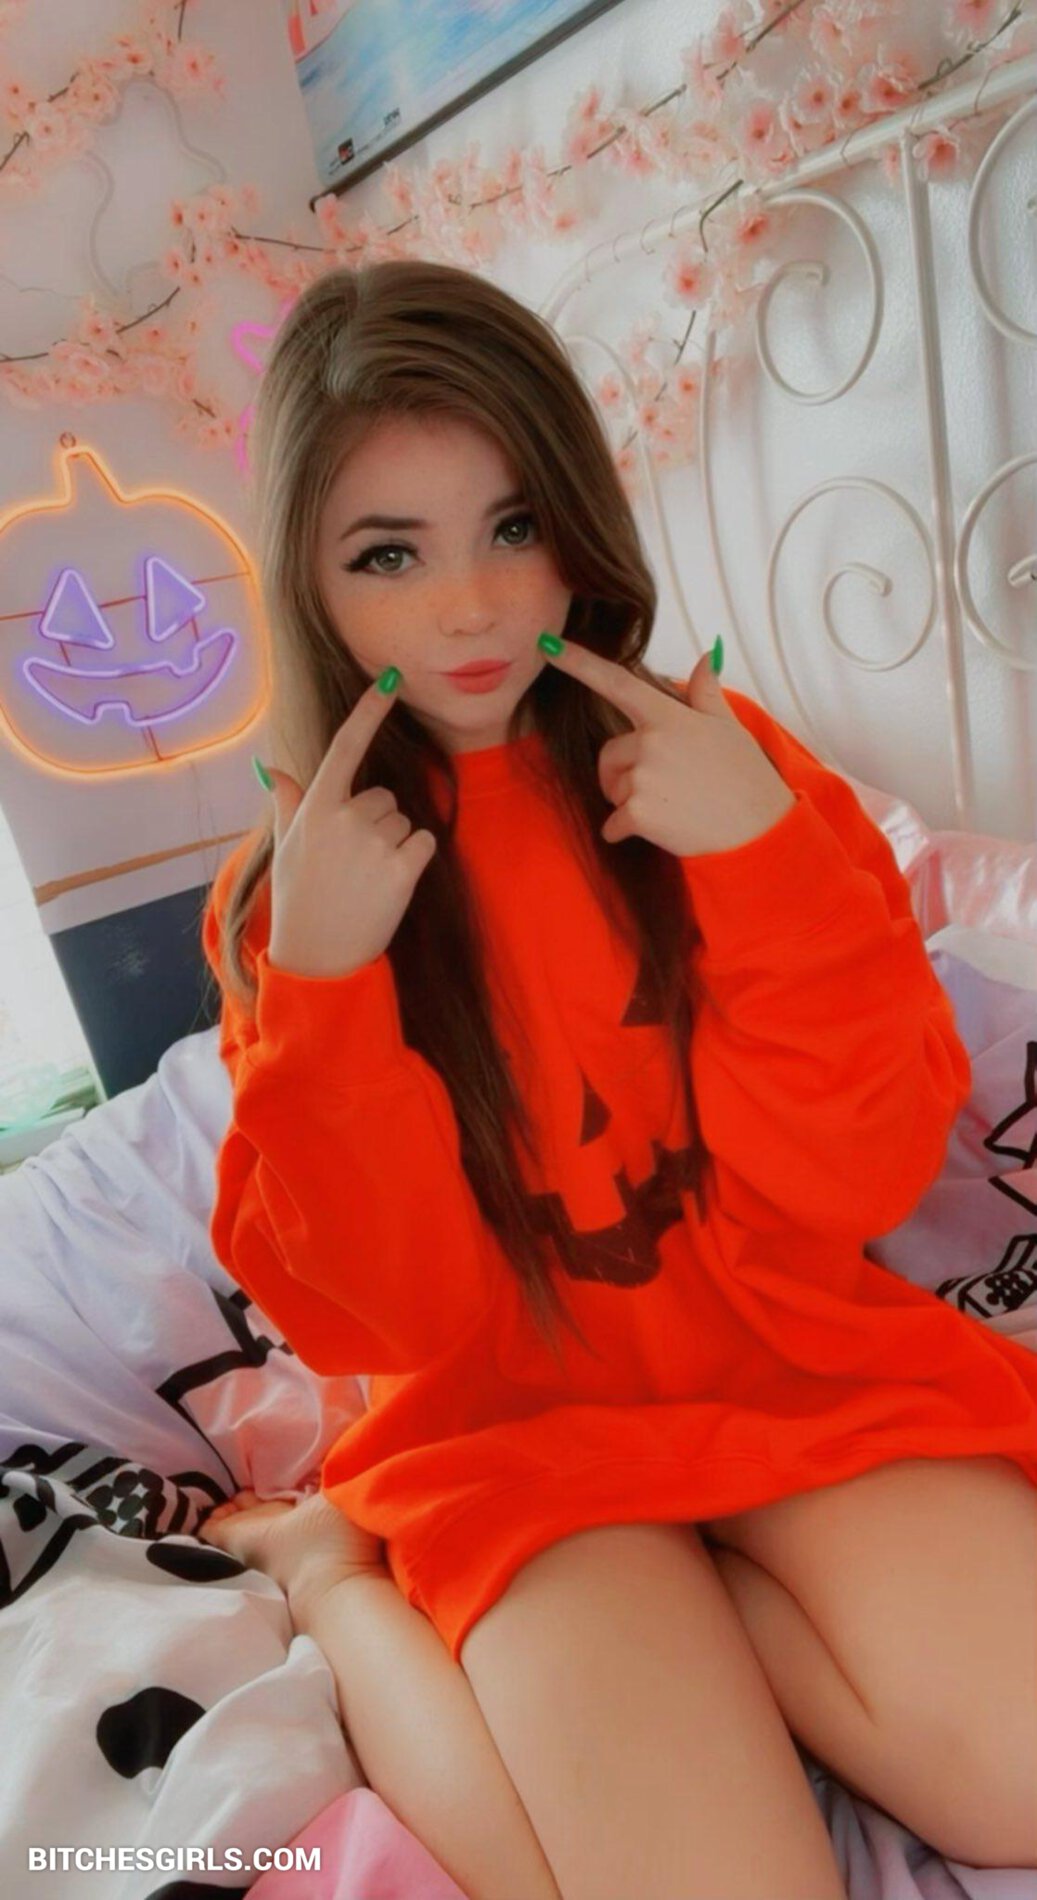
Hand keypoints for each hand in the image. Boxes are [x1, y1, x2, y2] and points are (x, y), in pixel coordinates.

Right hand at [262, 676, 436, 979]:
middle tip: (353, 863)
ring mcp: (374, 840)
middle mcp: (345, 815)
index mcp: (315, 806)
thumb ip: (288, 805)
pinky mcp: (402, 866)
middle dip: (375, 822)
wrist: (318, 957)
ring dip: (394, 844)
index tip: (391, 678)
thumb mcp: (285, 849)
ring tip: (366, 878)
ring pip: (404, 820)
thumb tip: (274, 771)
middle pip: (383, 796)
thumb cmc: (299, 901)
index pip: (345, 745)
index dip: (370, 709)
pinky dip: (415, 860)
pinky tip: (391, 884)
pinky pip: (424, 842)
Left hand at [540, 639, 795, 857]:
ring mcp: (642, 778)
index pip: (616, 682)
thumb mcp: (729, 727)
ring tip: (673, 807)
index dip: (579, 663)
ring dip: (632, 802)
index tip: (547, 645)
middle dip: (623, 772)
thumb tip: (707, 656)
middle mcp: (650, 742)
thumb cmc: (746, 778)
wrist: (757, 832)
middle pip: (610, 754)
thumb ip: (706, 692)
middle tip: (663, 787)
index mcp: (668, 716)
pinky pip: (613, 824)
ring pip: (614, 789)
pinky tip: (661, 830)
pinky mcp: (637, 813)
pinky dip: (626, 832)